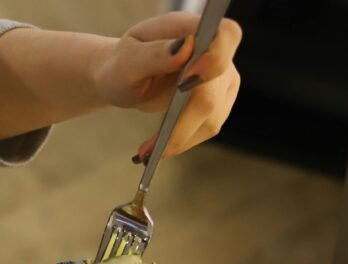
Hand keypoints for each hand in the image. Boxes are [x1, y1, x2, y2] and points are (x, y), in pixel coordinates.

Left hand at [92, 12, 242, 159]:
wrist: (123, 76)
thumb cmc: (123, 64)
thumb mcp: (126, 60)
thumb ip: (154, 54)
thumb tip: (184, 48)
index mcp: (191, 28)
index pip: (224, 35)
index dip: (214, 59)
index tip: (187, 81)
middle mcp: (215, 50)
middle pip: (213, 90)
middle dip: (181, 123)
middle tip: (149, 148)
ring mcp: (221, 76)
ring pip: (213, 116)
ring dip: (179, 139)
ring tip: (146, 151)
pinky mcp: (219, 99)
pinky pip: (208, 127)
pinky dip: (182, 141)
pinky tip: (158, 148)